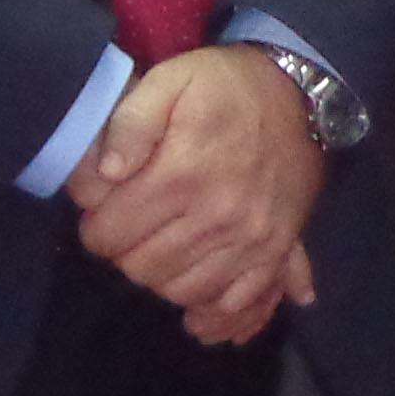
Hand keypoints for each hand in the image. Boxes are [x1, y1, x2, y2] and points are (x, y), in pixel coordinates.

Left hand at [64, 45, 324, 335]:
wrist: (299, 93)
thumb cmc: (224, 86)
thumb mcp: (170, 80)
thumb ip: (130, 122)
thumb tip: (105, 174)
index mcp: (183, 174)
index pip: (113, 234)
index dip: (96, 228)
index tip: (101, 215)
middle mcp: (217, 215)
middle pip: (144, 269)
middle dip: (125, 255)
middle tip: (129, 233)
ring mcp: (251, 238)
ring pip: (184, 291)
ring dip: (163, 280)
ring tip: (160, 254)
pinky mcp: (276, 250)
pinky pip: (241, 302)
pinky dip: (216, 315)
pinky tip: (198, 314)